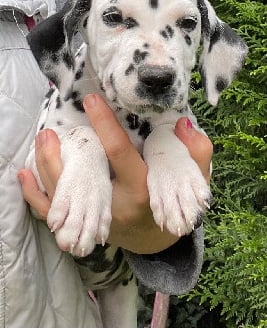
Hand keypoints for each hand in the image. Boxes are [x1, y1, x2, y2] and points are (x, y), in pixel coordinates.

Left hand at [18, 94, 212, 253]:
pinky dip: (36, 195)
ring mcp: (96, 220)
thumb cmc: (175, 205)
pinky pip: (54, 214)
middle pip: (81, 181)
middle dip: (62, 154)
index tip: (91, 100)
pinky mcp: (84, 226)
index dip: (105, 125)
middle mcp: (115, 208)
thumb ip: (196, 152)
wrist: (156, 239)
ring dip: (45, 168)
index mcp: (142, 191)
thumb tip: (182, 124)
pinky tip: (24, 174)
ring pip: (62, 197)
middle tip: (51, 129)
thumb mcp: (193, 180)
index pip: (119, 153)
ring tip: (41, 140)